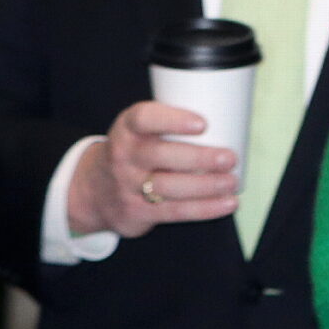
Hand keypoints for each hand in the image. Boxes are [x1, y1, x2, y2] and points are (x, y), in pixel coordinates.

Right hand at [69, 102, 238, 238]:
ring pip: (169, 186)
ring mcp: (128, 185)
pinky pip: (175, 211)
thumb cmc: (136, 152)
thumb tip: (233, 117)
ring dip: (206, 186)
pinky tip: (228, 203)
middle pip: (160, 155)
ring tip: (232, 182)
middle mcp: (124, 155)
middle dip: (199, 157)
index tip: (202, 124)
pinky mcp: (137, 212)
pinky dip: (206, 208)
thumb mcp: (140, 132)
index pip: (144, 118)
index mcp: (127, 128)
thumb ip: (172, 125)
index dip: (172, 120)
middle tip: (229, 158)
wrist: (95, 190)